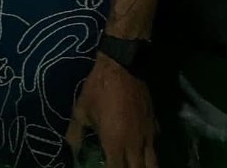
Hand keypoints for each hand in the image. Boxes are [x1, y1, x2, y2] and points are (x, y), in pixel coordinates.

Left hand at [66, 53, 157, 167]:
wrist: (121, 67)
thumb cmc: (98, 88)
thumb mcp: (81, 109)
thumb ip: (76, 132)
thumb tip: (71, 148)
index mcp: (114, 143)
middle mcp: (134, 145)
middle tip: (122, 165)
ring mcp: (148, 136)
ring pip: (152, 164)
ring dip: (143, 167)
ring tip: (134, 164)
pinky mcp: (154, 125)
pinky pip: (154, 146)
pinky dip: (149, 151)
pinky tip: (142, 148)